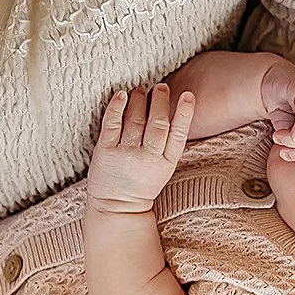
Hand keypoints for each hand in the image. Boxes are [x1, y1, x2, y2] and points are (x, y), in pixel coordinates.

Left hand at [87, 86, 194, 211]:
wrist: (116, 208)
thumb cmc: (141, 184)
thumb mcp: (162, 168)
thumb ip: (166, 145)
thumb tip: (169, 112)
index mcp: (165, 163)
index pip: (178, 135)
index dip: (185, 114)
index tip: (188, 95)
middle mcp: (147, 158)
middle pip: (157, 123)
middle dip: (160, 102)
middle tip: (161, 87)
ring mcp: (125, 154)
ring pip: (135, 120)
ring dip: (139, 100)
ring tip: (141, 90)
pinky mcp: (105, 152)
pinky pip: (112, 124)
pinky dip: (117, 107)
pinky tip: (122, 95)